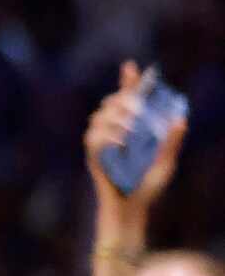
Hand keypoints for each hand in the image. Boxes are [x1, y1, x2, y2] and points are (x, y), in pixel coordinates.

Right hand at [85, 61, 185, 222]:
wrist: (132, 209)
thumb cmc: (149, 187)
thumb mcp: (167, 163)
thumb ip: (172, 142)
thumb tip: (181, 119)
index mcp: (131, 129)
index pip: (127, 100)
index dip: (128, 82)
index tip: (130, 66)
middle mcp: (113, 132)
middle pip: (110, 103)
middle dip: (122, 99)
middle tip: (138, 104)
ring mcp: (101, 144)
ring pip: (99, 118)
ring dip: (116, 118)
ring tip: (133, 128)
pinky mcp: (93, 157)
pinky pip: (93, 139)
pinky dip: (108, 136)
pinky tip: (122, 141)